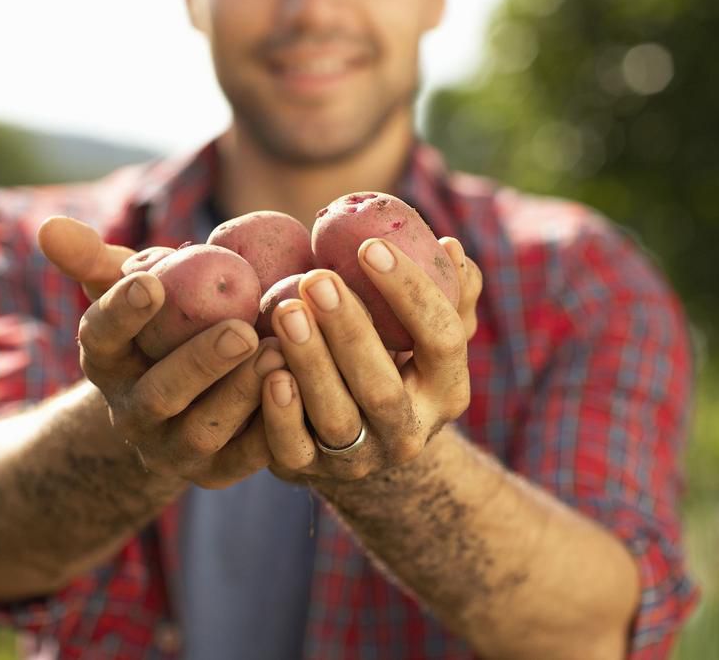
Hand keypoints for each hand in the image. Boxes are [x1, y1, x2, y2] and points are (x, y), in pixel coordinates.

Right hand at [38, 216, 282, 488]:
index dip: (122, 312)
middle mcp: (132, 412)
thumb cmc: (164, 325)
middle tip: (240, 331)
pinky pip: (244, 458)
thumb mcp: (133, 289)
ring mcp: (172, 448)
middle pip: (159, 394)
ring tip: (277, 356)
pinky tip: (299, 393)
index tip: (152, 281)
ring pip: (203, 432)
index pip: (102, 337)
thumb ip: (97, 259)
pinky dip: (270, 430)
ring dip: (240, 397)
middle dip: (199, 363)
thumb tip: (49, 226)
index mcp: (106, 361)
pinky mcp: (217, 471)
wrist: (184, 402)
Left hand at [256, 236, 482, 483]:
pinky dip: (280, 413)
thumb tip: (449, 248)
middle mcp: (408, 432)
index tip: (370, 247)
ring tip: (286, 310)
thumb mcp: (429, 335)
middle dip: (350, 331)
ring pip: (337, 418)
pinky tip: (269, 369)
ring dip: (311, 363)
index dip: (410, 293)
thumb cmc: (396, 363)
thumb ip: (447, 293)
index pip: (441, 340)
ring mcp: (358, 458)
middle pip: (382, 388)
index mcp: (447, 391)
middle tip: (318, 279)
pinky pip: (292, 449)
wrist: (361, 443)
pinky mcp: (308, 470)